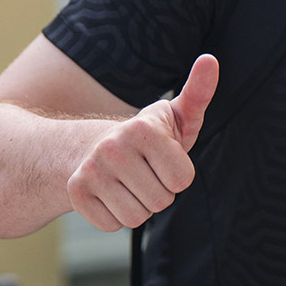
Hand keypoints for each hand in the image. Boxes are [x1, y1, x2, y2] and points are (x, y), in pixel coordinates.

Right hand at [67, 55, 218, 230]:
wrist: (94, 147)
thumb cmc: (150, 135)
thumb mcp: (178, 115)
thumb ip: (199, 92)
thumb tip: (210, 59)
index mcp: (142, 129)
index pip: (183, 181)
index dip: (179, 175)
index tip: (165, 159)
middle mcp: (111, 148)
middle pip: (161, 201)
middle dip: (160, 192)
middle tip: (146, 171)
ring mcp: (90, 170)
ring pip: (136, 217)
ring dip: (139, 205)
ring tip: (130, 182)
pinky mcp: (75, 192)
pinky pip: (113, 225)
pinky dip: (115, 215)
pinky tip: (110, 192)